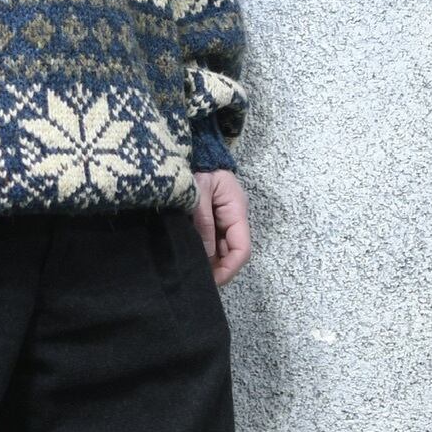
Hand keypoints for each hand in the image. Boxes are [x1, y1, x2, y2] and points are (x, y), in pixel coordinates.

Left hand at [191, 169, 250, 285]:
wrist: (195, 150)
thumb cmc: (199, 167)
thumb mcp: (199, 192)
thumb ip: (203, 222)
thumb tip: (206, 254)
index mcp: (237, 211)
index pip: (242, 249)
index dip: (230, 268)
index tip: (213, 281)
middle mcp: (233, 218)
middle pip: (232, 252)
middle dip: (218, 268)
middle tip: (196, 280)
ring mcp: (222, 218)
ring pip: (220, 248)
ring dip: (209, 261)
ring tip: (191, 271)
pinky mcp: (210, 217)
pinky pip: (210, 239)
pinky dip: (202, 250)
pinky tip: (189, 256)